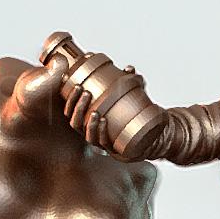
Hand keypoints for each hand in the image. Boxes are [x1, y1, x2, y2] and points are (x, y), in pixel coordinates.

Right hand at [42, 36, 165, 159]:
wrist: (148, 140)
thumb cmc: (133, 119)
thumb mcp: (129, 99)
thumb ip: (128, 84)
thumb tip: (128, 68)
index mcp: (88, 121)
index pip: (71, 111)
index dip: (71, 100)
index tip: (77, 85)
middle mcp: (91, 133)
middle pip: (76, 123)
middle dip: (78, 107)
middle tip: (85, 92)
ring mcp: (101, 142)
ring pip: (88, 135)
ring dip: (89, 122)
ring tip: (95, 110)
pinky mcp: (114, 149)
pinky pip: (104, 143)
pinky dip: (102, 132)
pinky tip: (104, 121)